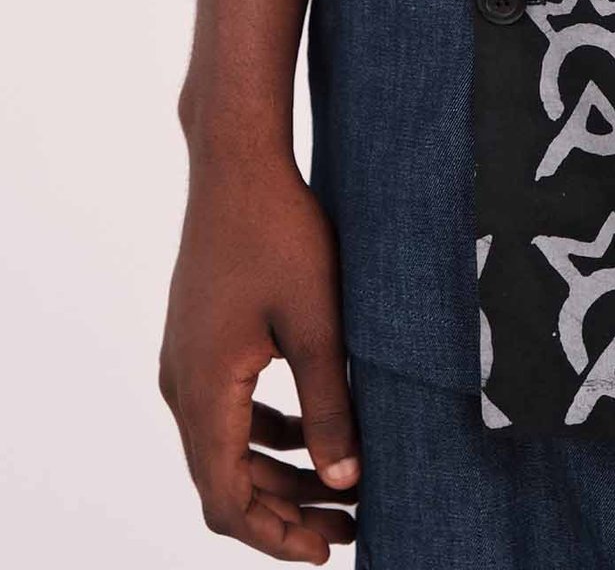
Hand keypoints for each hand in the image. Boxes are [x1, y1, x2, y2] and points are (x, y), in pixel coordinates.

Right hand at [159, 156, 359, 560]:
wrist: (238, 165)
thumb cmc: (281, 233)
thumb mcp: (318, 321)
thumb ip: (329, 403)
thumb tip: (346, 479)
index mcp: (205, 390)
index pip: (226, 499)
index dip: (274, 536)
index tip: (326, 551)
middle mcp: (183, 385)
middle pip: (225, 481)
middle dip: (286, 511)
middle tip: (349, 524)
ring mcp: (187, 361)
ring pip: (226, 446)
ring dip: (278, 472)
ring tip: (341, 484)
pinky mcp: (200, 339)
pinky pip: (226, 409)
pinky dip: (267, 432)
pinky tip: (312, 427)